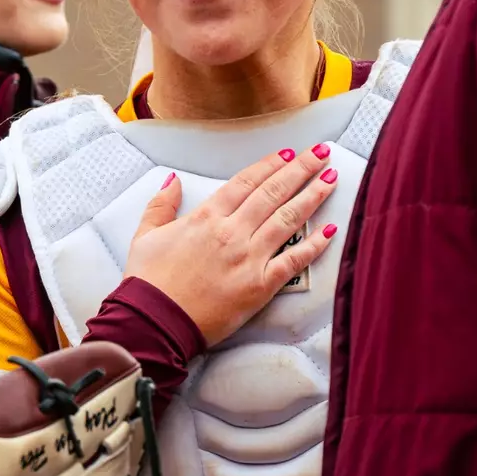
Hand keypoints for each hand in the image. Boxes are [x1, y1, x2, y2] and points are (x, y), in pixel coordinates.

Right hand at [123, 144, 340, 346]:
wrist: (154, 322)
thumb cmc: (148, 282)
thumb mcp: (145, 236)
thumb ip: (161, 205)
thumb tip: (173, 180)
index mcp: (206, 217)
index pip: (246, 181)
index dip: (269, 164)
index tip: (287, 153)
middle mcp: (232, 232)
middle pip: (273, 192)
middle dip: (301, 169)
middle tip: (321, 153)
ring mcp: (249, 257)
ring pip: (288, 218)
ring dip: (313, 196)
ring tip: (331, 179)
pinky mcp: (260, 285)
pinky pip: (293, 260)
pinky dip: (314, 245)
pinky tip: (330, 230)